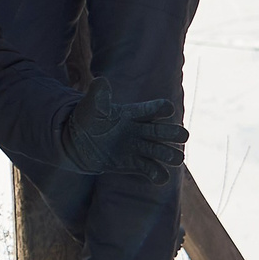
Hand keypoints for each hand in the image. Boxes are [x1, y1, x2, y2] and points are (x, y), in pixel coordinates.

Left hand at [59, 78, 187, 183]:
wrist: (78, 142)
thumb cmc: (88, 119)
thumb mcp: (91, 106)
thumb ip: (98, 95)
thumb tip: (101, 81)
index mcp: (135, 113)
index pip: (154, 109)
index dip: (162, 108)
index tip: (166, 109)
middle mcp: (142, 130)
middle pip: (165, 131)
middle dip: (174, 133)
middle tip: (180, 136)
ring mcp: (140, 148)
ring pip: (163, 152)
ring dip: (170, 155)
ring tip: (174, 158)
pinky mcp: (136, 164)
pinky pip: (152, 170)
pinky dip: (158, 175)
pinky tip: (158, 178)